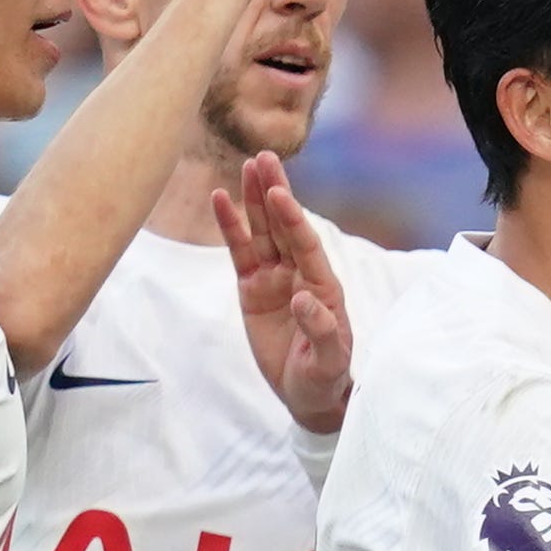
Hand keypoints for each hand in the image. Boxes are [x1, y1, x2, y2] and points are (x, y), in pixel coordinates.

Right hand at [215, 151, 355, 433]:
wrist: (308, 392)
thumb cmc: (325, 376)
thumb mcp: (329, 360)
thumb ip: (322, 329)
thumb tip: (304, 298)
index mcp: (323, 285)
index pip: (305, 244)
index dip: (292, 219)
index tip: (280, 193)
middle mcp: (299, 274)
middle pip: (284, 226)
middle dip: (274, 192)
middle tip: (265, 158)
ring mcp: (275, 278)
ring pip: (262, 231)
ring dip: (255, 199)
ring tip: (247, 165)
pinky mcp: (252, 288)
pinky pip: (240, 252)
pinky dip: (231, 227)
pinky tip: (221, 199)